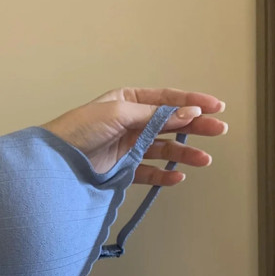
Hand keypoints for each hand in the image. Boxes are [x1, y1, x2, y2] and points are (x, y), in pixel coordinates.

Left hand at [38, 86, 227, 183]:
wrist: (56, 161)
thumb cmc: (81, 129)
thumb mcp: (120, 115)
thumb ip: (156, 117)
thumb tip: (190, 113)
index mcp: (128, 102)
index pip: (167, 99)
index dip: (192, 102)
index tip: (216, 107)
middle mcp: (131, 122)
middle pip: (170, 124)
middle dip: (195, 126)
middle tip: (219, 132)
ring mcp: (128, 147)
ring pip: (162, 149)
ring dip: (183, 153)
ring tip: (204, 160)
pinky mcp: (122, 170)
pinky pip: (148, 172)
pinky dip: (163, 175)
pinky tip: (178, 176)